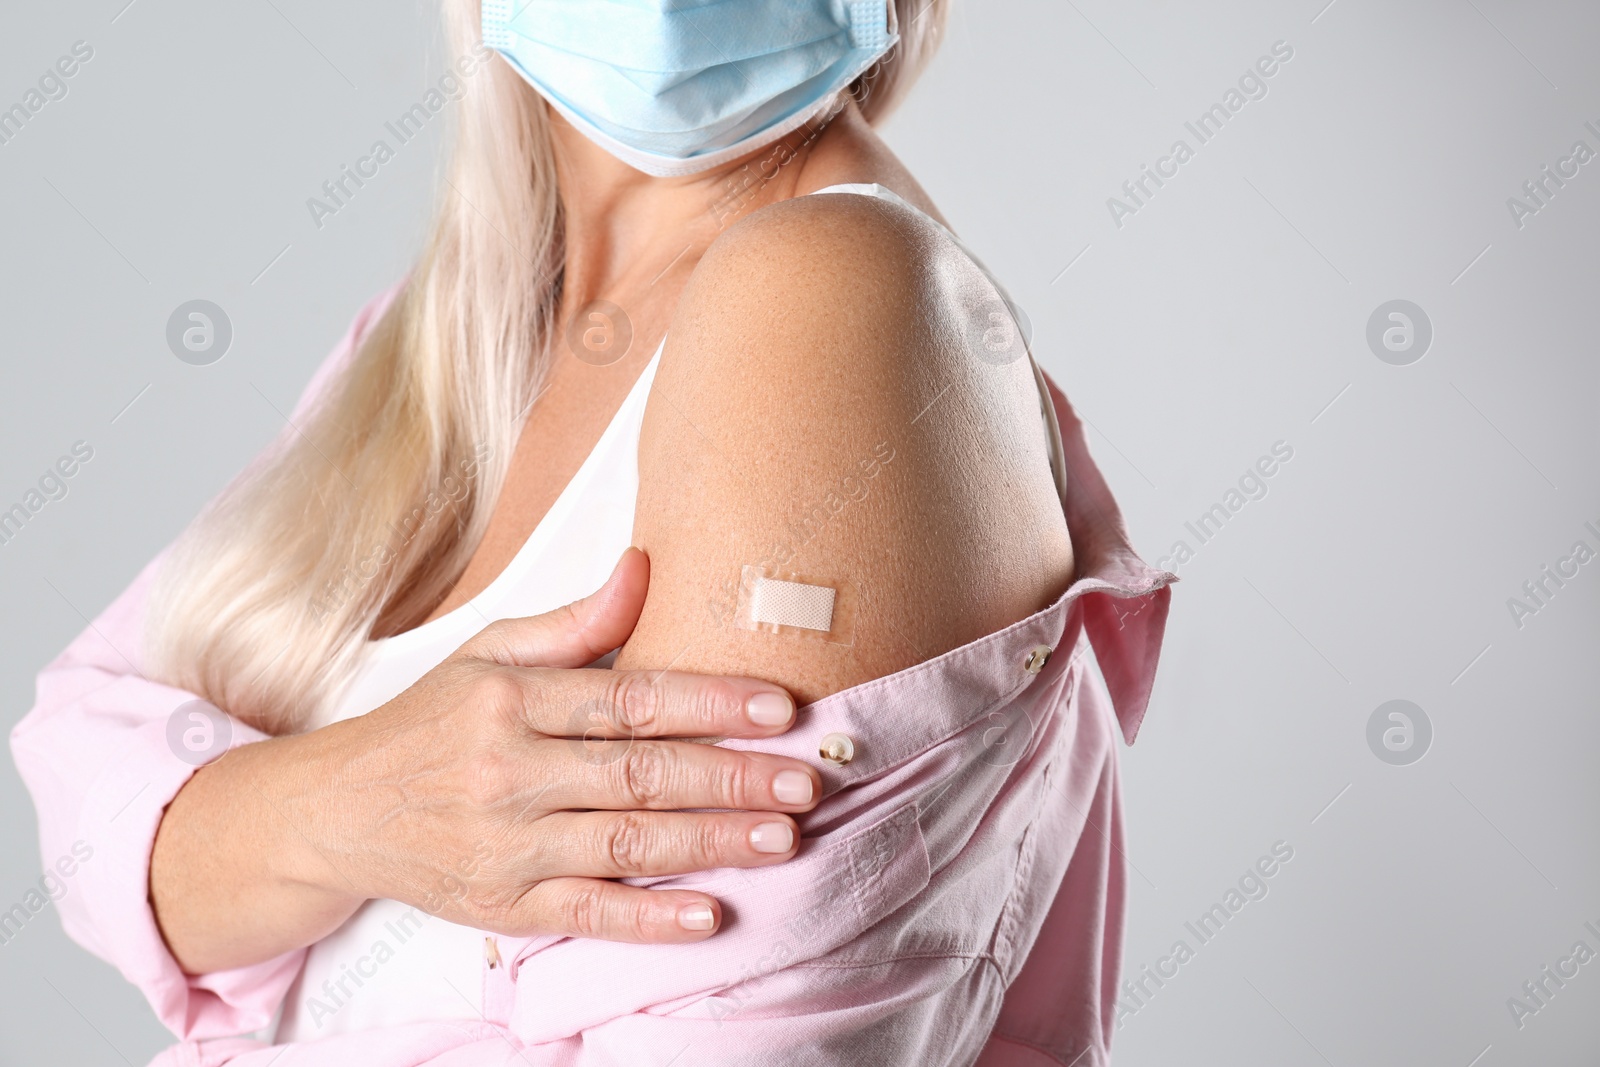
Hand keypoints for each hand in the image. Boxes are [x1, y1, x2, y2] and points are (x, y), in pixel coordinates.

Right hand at [316, 548, 816, 942]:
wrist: (337, 812)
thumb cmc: (429, 724)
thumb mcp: (488, 653)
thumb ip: (575, 621)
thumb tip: (645, 565)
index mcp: (509, 699)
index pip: (627, 699)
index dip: (709, 702)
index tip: (779, 707)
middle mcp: (507, 772)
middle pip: (637, 774)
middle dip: (730, 778)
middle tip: (804, 781)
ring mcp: (504, 845)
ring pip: (623, 846)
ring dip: (710, 843)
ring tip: (782, 838)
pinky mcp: (502, 906)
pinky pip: (587, 915)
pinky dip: (649, 919)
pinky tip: (710, 914)